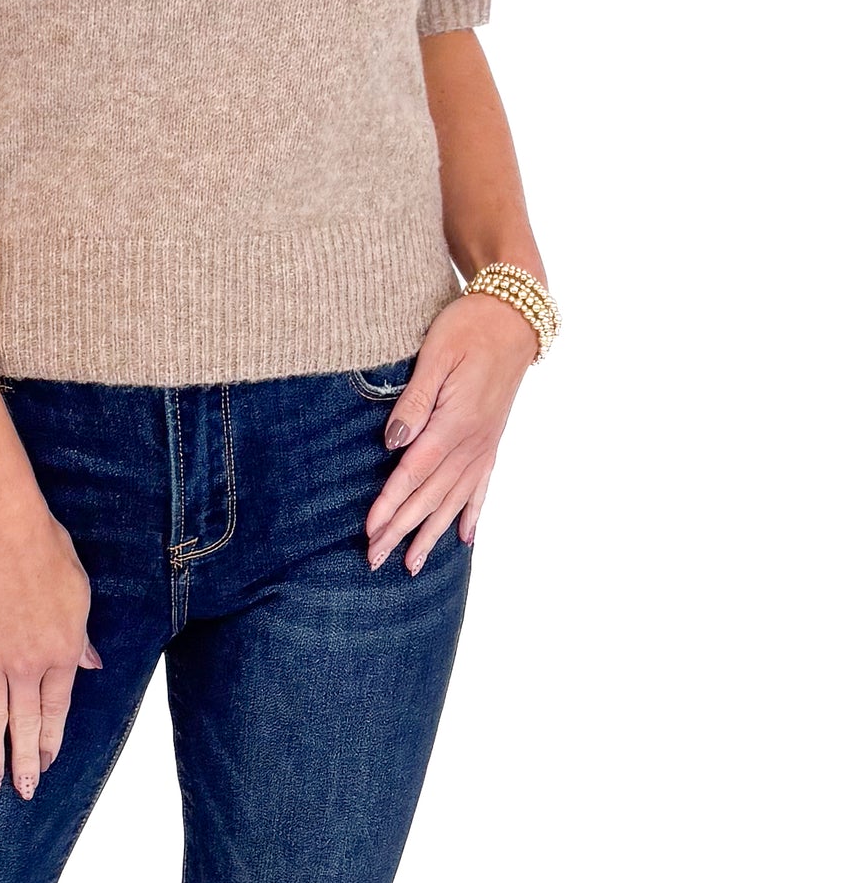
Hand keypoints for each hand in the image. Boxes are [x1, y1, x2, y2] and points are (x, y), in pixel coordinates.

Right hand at [0, 503, 102, 799]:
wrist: (3, 534)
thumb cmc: (47, 552)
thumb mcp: (79, 594)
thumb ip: (81, 636)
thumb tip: (92, 664)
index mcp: (60, 653)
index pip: (57, 709)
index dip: (52, 738)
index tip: (49, 761)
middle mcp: (27, 666)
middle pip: (25, 723)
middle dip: (25, 761)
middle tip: (23, 791)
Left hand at [362, 291, 537, 574]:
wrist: (514, 318)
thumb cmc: (469, 328)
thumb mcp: (436, 354)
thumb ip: (413, 401)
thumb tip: (392, 442)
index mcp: (454, 423)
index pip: (414, 474)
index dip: (389, 505)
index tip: (369, 532)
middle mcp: (472, 443)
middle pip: (430, 496)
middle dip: (401, 531)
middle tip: (375, 560)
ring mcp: (485, 445)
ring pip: (455, 500)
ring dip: (431, 533)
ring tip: (413, 565)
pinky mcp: (493, 440)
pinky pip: (482, 487)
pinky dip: (471, 514)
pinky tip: (464, 537)